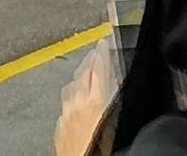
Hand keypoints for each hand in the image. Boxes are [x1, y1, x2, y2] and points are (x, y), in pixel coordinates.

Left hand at [52, 38, 118, 155]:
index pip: (98, 67)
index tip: (103, 41)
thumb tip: (128, 88)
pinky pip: (64, 106)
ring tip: (84, 73)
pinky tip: (73, 102)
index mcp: (94, 101)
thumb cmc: (101, 152)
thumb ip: (121, 102)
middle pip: (81, 74)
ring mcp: (65, 117)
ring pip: (70, 89)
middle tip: (96, 52)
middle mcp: (76, 105)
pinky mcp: (58, 130)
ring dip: (78, 78)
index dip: (101, 52)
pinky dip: (70, 99)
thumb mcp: (120, 123)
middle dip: (89, 61)